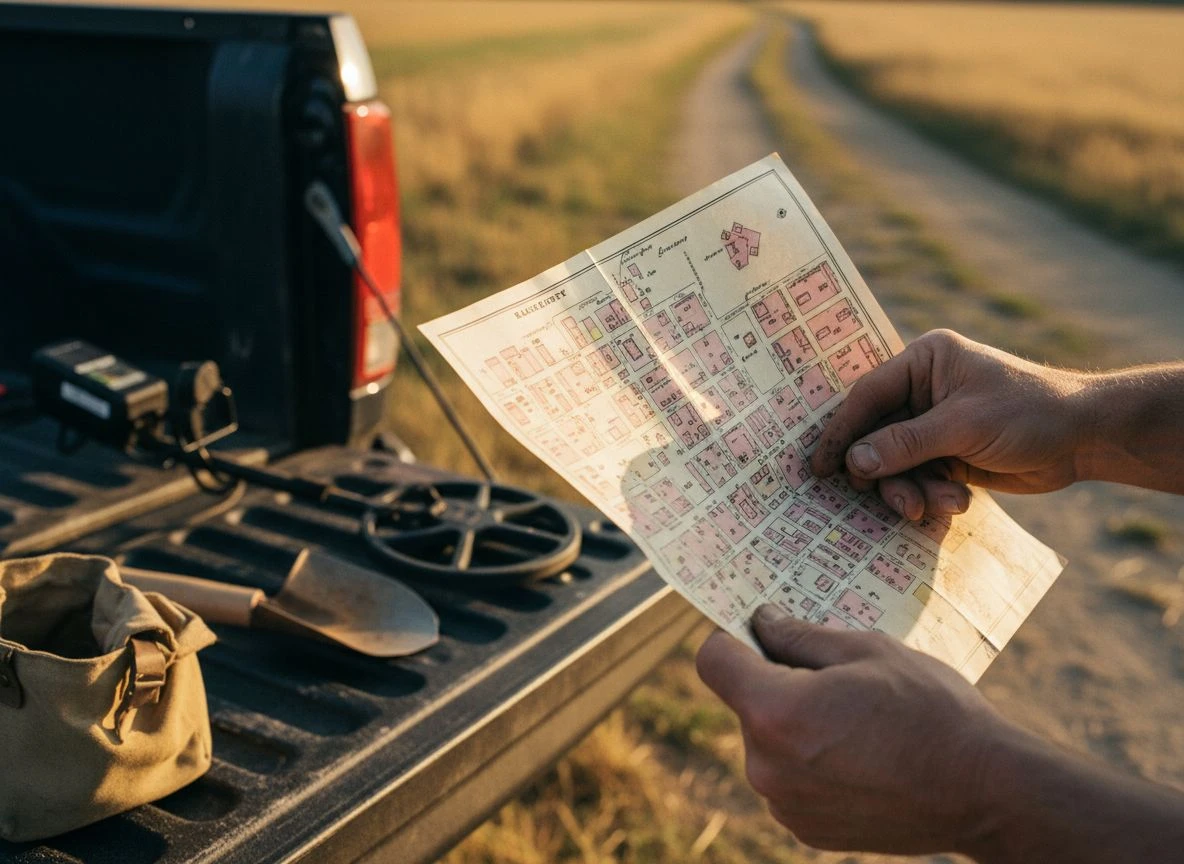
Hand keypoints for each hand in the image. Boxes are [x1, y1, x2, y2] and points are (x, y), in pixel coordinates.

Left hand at [696, 605, 1014, 854]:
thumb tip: (761, 622)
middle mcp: (766, 766)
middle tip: (837, 678)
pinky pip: (788, 778)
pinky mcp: (804, 830)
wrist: (985, 792)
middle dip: (776, 681)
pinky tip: (861, 756)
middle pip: (744, 701)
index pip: (712, 659)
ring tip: (857, 720)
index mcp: (774, 712)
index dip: (734, 637)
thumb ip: (799, 635)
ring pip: (767, 740)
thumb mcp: (866, 649)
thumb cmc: (930, 711)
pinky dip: (811, 761)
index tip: (763, 631)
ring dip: (794, 723)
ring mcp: (783, 804)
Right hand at [810, 329, 1087, 519]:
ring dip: (912, 490)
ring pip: (896, 464)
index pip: (867, 395)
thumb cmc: (1028, 413)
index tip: (820, 466)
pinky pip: (919, 478)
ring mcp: (934, 423)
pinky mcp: (947, 453)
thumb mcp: (962, 426)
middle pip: (877, 436)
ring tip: (935, 506)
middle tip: (895, 501)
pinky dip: (932, 494)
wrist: (1085, 439)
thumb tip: (853, 463)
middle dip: (886, 473)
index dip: (841, 431)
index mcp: (923, 361)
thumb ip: (904, 444)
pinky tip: (958, 500)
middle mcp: (923, 389)